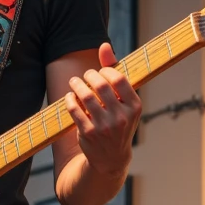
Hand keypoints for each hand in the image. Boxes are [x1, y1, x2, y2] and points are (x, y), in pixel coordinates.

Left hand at [64, 42, 141, 177]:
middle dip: (88, 76)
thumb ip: (114, 72)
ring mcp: (105, 126)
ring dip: (76, 85)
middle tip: (84, 76)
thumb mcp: (123, 101)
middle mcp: (122, 117)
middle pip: (100, 85)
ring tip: (73, 82)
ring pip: (86, 96)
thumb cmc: (118, 122)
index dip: (105, 71)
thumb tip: (104, 45)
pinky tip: (69, 97)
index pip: (118, 78)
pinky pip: (75, 109)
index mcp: (135, 106)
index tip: (99, 72)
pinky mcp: (88, 133)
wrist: (111, 158)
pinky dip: (69, 99)